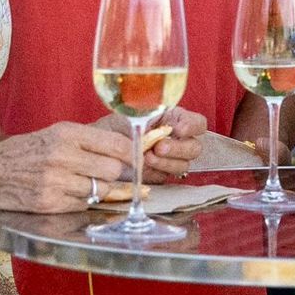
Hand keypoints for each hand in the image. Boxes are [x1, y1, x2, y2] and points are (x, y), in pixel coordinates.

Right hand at [0, 122, 133, 212]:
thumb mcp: (56, 134)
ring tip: (85, 182)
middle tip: (114, 174)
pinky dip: (83, 201)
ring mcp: (56, 181)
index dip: (134, 155)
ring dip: (101, 189)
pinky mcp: (50, 203)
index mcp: (67, 133)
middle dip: (119, 174)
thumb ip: (90, 141)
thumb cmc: (26, 151)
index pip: (118, 145)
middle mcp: (62, 156)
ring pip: (102, 190)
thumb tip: (131, 151)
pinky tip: (69, 193)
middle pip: (115, 170)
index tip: (138, 159)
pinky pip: (84, 204)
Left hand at [90, 108, 205, 179]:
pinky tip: (143, 168)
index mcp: (173, 120)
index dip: (193, 126)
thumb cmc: (113, 128)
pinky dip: (156, 173)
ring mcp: (170, 159)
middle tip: (158, 147)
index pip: (198, 123)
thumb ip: (146, 122)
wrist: (97, 149)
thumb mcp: (128, 117)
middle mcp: (176, 140)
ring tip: (146, 157)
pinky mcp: (160, 175)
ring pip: (184, 165)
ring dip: (166, 162)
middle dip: (178, 148)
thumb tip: (158, 132)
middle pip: (195, 148)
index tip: (179, 129)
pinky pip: (167, 177)